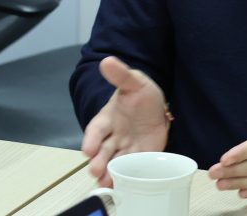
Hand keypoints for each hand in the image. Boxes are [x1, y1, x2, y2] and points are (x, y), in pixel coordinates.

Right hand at [81, 56, 170, 186]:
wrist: (159, 107)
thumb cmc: (140, 95)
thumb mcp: (134, 82)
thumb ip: (121, 75)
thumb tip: (107, 60)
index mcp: (107, 118)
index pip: (95, 130)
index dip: (90, 140)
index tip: (87, 149)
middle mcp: (112, 137)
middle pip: (101, 151)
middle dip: (98, 161)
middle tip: (96, 170)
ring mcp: (126, 149)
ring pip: (113, 164)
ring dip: (109, 173)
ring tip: (106, 182)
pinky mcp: (140, 157)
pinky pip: (132, 169)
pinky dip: (127, 178)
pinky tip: (125, 186)